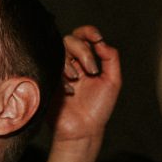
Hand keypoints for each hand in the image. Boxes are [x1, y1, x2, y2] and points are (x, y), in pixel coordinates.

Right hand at [54, 26, 121, 142]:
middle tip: (92, 71)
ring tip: (78, 81)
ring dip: (71, 63)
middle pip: (70, 40)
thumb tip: (101, 42)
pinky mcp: (47, 80)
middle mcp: (71, 63)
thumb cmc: (98, 109)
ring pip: (60, 51)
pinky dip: (62, 78)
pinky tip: (69, 92)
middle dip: (83, 52)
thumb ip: (111, 58)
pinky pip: (51, 67)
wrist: (83, 130)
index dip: (88, 32)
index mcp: (86, 61)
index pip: (83, 37)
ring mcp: (58, 71)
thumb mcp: (113, 81)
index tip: (97, 38)